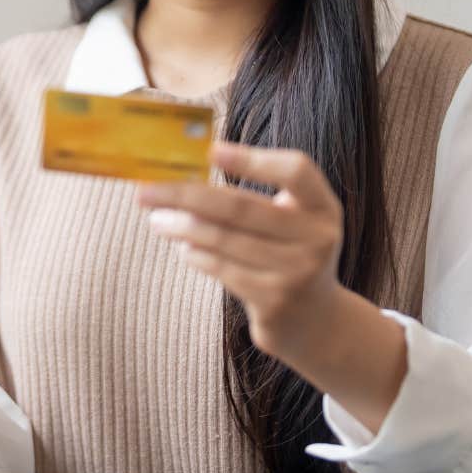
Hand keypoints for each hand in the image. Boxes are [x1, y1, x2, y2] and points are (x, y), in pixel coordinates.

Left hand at [136, 139, 347, 361]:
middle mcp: (317, 238)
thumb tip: (185, 177)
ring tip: (156, 218)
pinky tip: (181, 247)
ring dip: (182, 227)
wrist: (315, 320)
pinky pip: (222, 269)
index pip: (295, 171)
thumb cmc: (290, 254)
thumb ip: (256, 199)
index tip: (211, 151)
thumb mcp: (293, 222)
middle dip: (187, 195)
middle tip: (148, 191)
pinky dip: (196, 254)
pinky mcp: (273, 301)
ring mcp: (296, 273)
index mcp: (323, 207)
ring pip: (225, 240)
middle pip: (242, 207)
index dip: (253, 159)